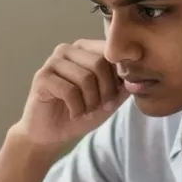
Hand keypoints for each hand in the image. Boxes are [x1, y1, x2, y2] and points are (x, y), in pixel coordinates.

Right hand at [14, 40, 129, 146]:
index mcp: (85, 48)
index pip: (111, 52)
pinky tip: (74, 114)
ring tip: (86, 111)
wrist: (52, 132)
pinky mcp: (41, 78)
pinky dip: (77, 109)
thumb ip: (124, 83)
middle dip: (106, 91)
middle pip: (100, 63)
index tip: (115, 97)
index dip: (119, 77)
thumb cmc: (81, 111)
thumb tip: (139, 74)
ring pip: (85, 77)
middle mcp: (68, 50)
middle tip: (101, 107)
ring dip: (91, 102)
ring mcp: (52, 62)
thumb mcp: (110, 97)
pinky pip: (69, 91)